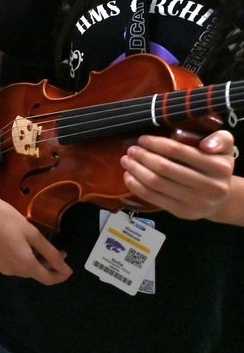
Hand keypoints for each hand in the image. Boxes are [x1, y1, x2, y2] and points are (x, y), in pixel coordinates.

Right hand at [0, 183, 72, 284]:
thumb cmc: (6, 218)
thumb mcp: (31, 232)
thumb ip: (50, 252)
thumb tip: (65, 269)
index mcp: (24, 264)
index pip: (48, 279)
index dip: (60, 275)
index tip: (69, 268)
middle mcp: (13, 271)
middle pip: (36, 274)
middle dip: (48, 264)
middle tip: (56, 249)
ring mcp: (1, 268)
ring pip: (24, 269)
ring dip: (34, 261)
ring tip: (37, 244)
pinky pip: (13, 265)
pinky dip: (21, 259)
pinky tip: (21, 245)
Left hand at [121, 129, 235, 220]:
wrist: (222, 198)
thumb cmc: (216, 166)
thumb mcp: (225, 148)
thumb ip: (219, 140)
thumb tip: (205, 145)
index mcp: (218, 167)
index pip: (177, 150)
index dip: (155, 143)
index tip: (142, 139)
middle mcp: (209, 187)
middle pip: (163, 167)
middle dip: (142, 156)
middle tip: (131, 149)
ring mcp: (196, 202)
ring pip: (155, 183)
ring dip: (136, 169)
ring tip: (126, 160)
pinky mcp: (183, 212)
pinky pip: (153, 198)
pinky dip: (136, 186)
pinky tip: (129, 176)